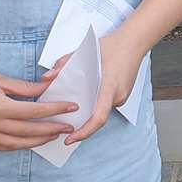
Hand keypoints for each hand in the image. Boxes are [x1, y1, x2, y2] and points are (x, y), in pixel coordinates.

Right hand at [0, 63, 77, 151]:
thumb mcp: (0, 78)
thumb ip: (25, 87)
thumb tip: (49, 87)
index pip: (35, 111)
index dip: (56, 110)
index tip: (71, 107)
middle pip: (30, 131)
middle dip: (52, 129)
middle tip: (69, 127)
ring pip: (18, 144)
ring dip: (38, 141)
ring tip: (53, 136)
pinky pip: (3, 147)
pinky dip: (19, 146)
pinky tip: (30, 142)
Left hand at [42, 30, 144, 145]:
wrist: (135, 41)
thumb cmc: (112, 45)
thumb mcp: (83, 52)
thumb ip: (63, 65)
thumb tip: (47, 78)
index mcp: (109, 86)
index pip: (98, 118)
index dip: (84, 132)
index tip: (71, 139)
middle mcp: (118, 95)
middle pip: (97, 117)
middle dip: (82, 126)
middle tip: (65, 128)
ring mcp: (123, 96)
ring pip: (102, 111)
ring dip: (88, 113)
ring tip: (73, 110)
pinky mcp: (124, 94)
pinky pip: (106, 104)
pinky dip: (95, 105)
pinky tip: (86, 98)